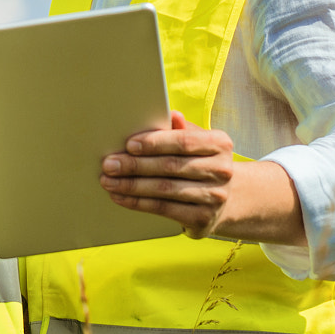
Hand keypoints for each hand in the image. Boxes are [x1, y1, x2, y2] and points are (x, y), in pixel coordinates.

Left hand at [99, 110, 301, 243]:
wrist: (226, 197)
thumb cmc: (200, 160)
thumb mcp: (196, 140)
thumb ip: (181, 128)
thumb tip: (171, 114)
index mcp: (220, 143)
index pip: (183, 142)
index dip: (155, 143)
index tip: (129, 145)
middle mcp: (222, 171)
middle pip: (171, 167)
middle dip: (135, 166)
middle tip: (109, 164)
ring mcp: (215, 197)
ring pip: (165, 190)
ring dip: (132, 186)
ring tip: (108, 181)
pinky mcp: (204, 219)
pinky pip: (165, 210)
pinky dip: (139, 203)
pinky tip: (121, 197)